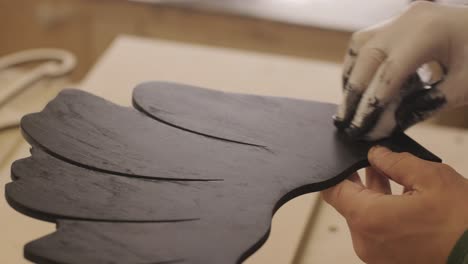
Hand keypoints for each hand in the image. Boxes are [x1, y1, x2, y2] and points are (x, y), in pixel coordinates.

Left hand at [322, 146, 467, 263]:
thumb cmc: (463, 226)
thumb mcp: (432, 179)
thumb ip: (396, 161)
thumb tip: (376, 154)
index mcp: (368, 219)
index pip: (333, 191)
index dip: (336, 171)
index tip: (344, 158)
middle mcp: (365, 241)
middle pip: (348, 203)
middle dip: (359, 179)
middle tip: (372, 161)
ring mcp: (376, 255)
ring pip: (363, 217)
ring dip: (372, 195)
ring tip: (388, 173)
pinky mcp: (389, 260)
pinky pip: (376, 231)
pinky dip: (383, 213)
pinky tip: (399, 196)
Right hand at [334, 2, 467, 139]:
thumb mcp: (464, 88)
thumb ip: (425, 105)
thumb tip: (389, 125)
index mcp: (428, 32)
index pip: (388, 73)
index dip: (371, 104)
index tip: (361, 128)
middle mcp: (409, 20)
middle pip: (367, 58)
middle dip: (354, 93)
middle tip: (347, 122)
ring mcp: (402, 17)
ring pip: (360, 46)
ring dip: (351, 77)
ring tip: (350, 105)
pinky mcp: (400, 22)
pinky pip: (367, 41)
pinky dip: (358, 64)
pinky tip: (360, 85)